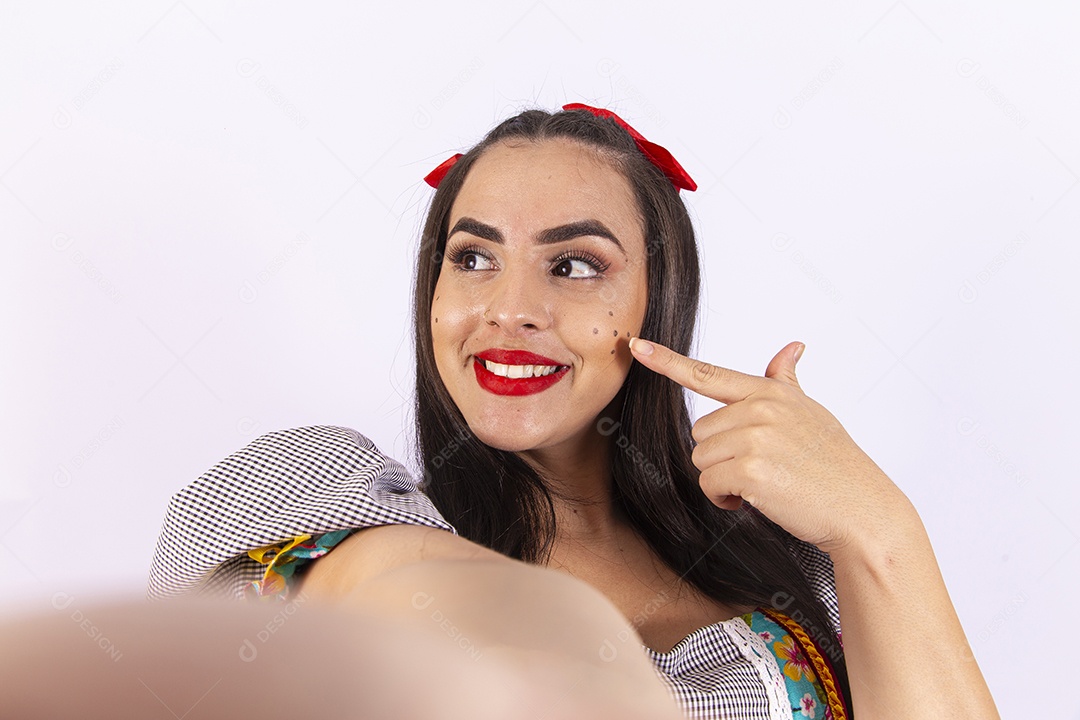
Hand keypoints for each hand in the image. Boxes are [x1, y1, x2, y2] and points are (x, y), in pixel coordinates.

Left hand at [628, 337, 908, 555]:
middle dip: (722, 457)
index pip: (709, 373)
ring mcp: (757, 437)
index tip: (636, 345)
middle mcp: (761, 408)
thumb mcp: (813, 413)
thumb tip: (792, 346)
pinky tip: (759, 502)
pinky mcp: (752, 470)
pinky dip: (726, 500)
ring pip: (702, 460)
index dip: (666, 360)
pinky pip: (711, 485)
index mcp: (770, 393)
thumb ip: (787, 382)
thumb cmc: (836, 465)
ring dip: (724, 481)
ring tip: (765, 485)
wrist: (863, 511)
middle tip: (763, 470)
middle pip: (701, 433)